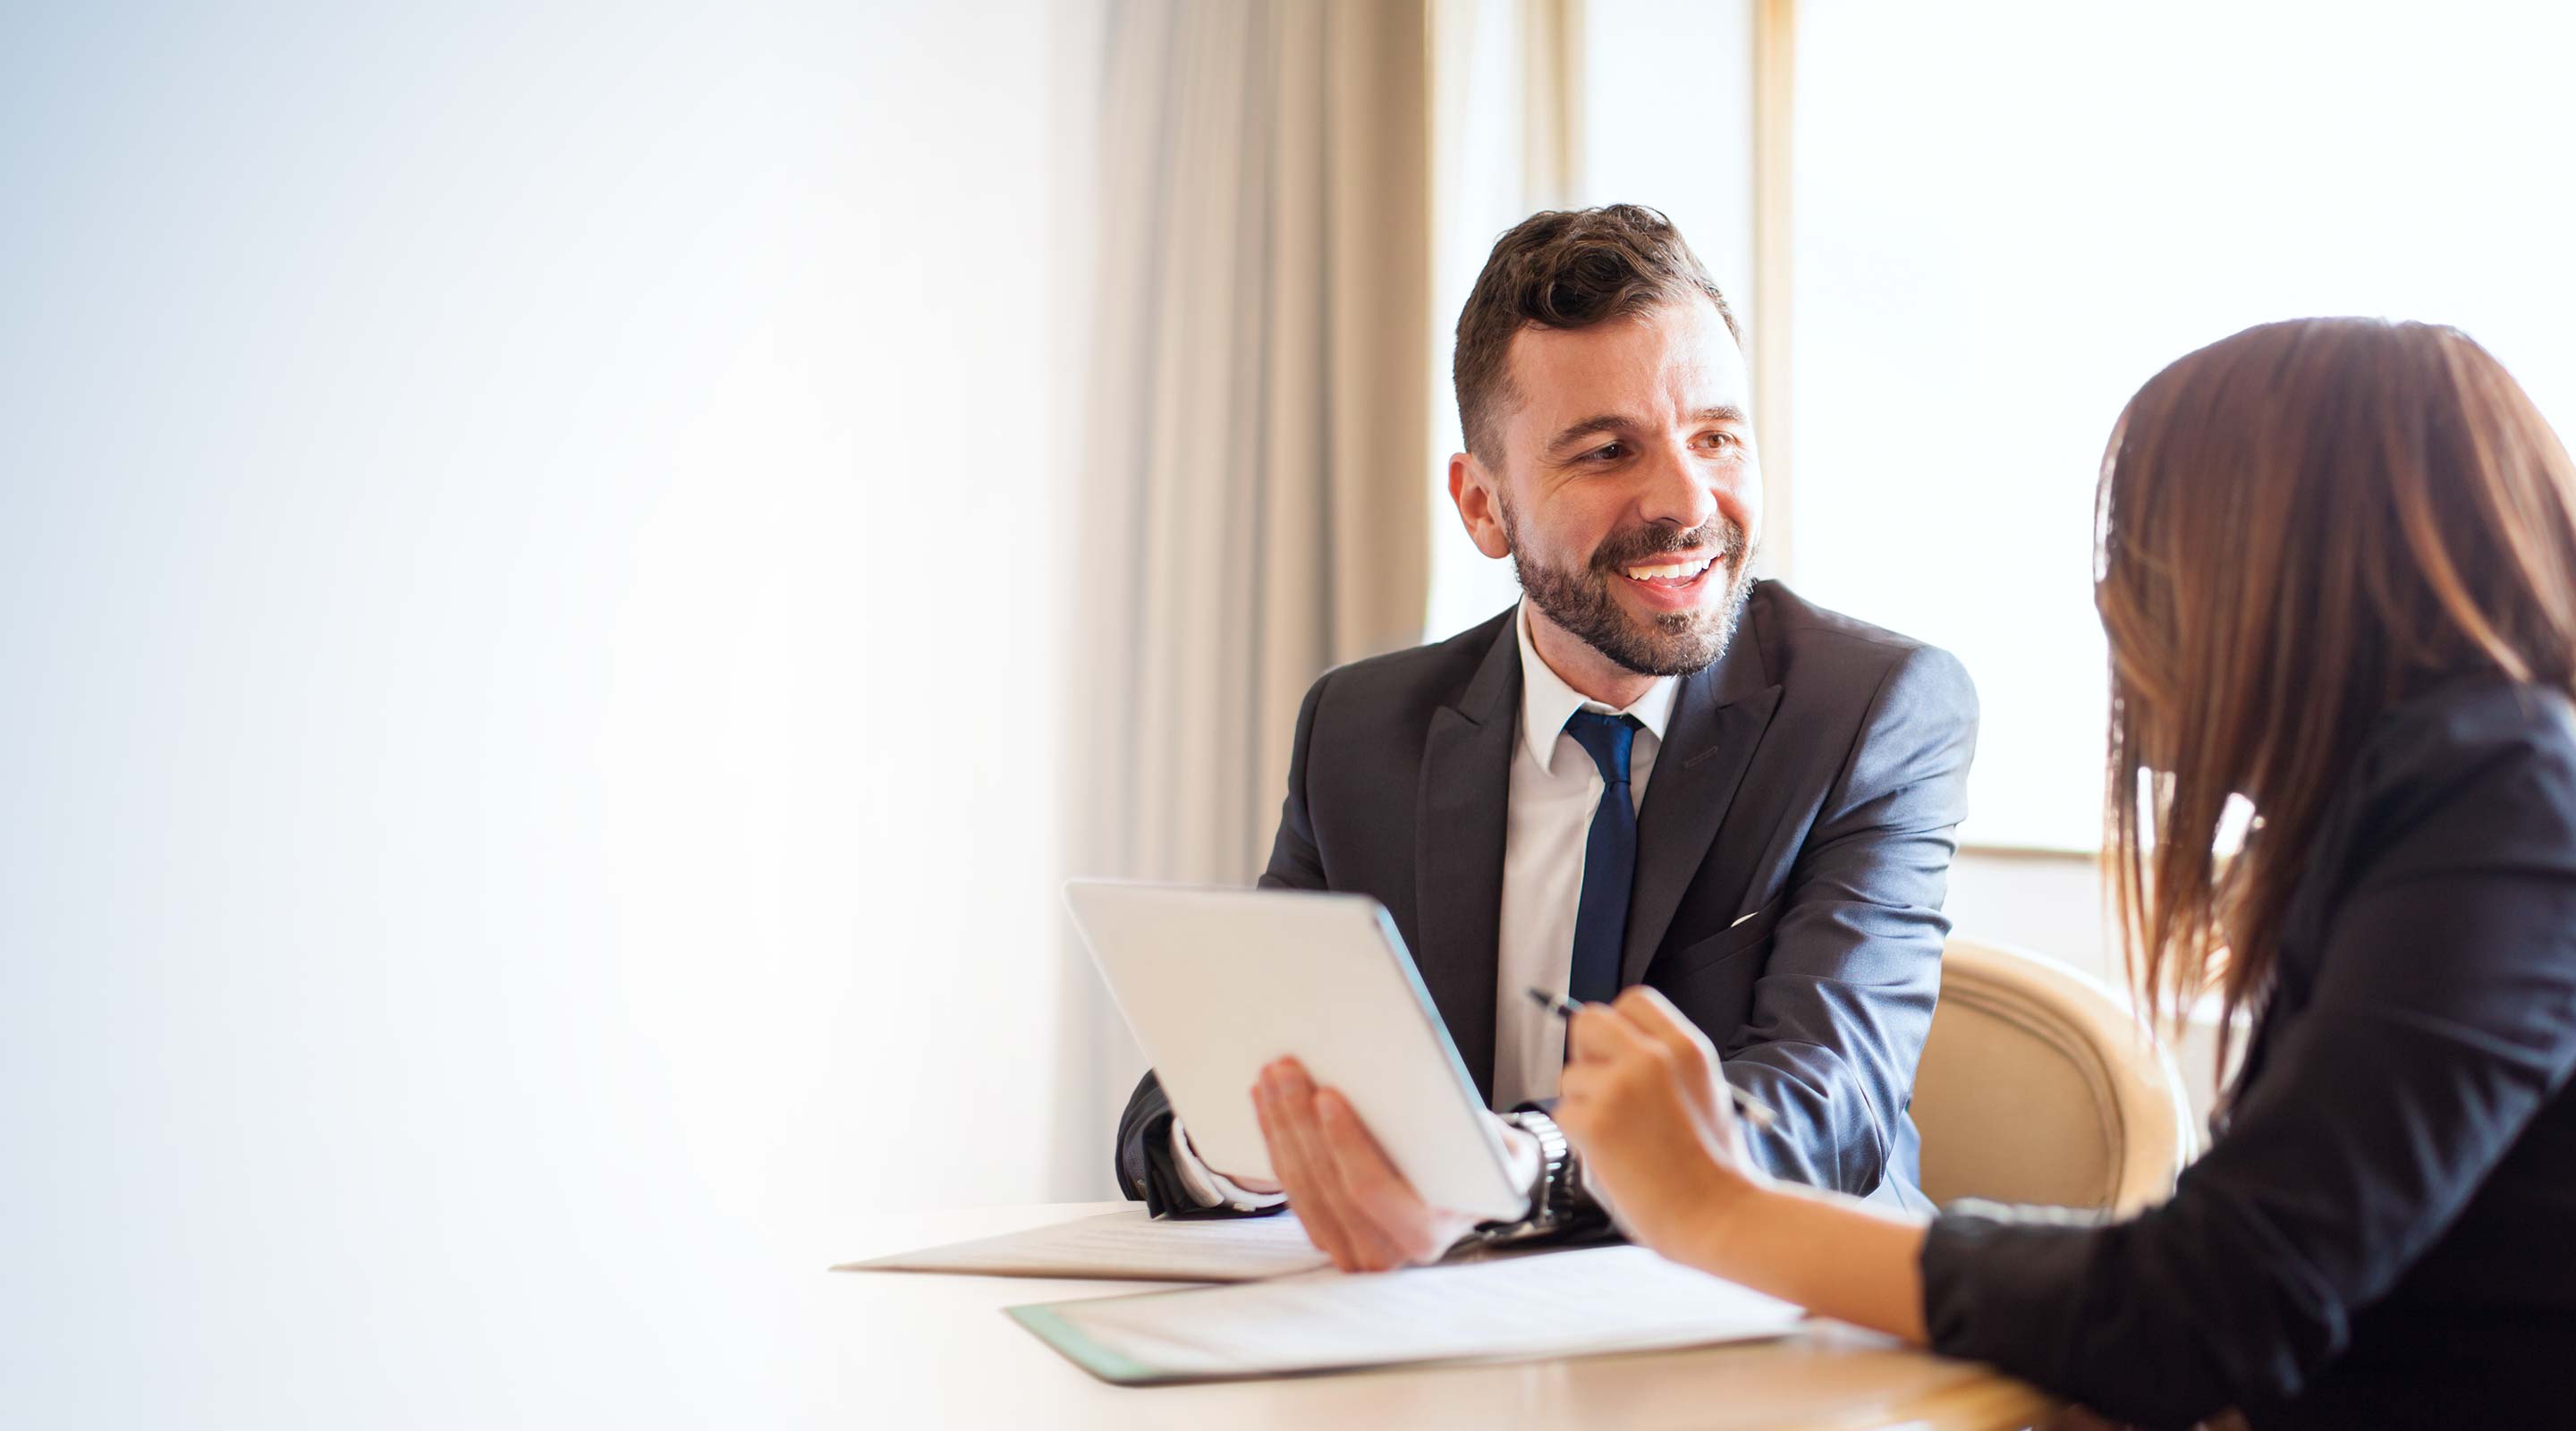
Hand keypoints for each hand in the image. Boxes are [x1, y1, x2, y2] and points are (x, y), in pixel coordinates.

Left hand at [1249, 1057, 1524, 1270]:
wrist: (1478, 1193)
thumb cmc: (1488, 1163)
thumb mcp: (1496, 1147)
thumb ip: (1468, 1130)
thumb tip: (1419, 1086)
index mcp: (1427, 1234)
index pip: (1371, 1189)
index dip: (1345, 1141)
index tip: (1325, 1095)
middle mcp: (1386, 1254)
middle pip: (1326, 1183)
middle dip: (1299, 1121)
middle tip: (1285, 1069)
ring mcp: (1351, 1250)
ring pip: (1301, 1185)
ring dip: (1281, 1126)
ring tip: (1272, 1077)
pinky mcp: (1327, 1236)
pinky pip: (1291, 1188)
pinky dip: (1276, 1142)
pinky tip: (1268, 1104)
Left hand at [1553, 986, 1763, 1256]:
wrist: (1719, 1216)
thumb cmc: (1714, 1167)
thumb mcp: (1705, 1091)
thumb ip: (1665, 1063)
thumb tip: (1614, 1052)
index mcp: (1685, 1046)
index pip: (1632, 1001)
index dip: (1618, 1027)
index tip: (1618, 1055)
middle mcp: (1651, 1056)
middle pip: (1588, 1021)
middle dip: (1587, 1053)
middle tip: (1604, 1091)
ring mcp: (1620, 1086)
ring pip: (1570, 1076)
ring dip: (1584, 1105)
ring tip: (1621, 1139)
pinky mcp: (1595, 1121)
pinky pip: (1564, 1114)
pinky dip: (1579, 1137)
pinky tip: (1612, 1156)